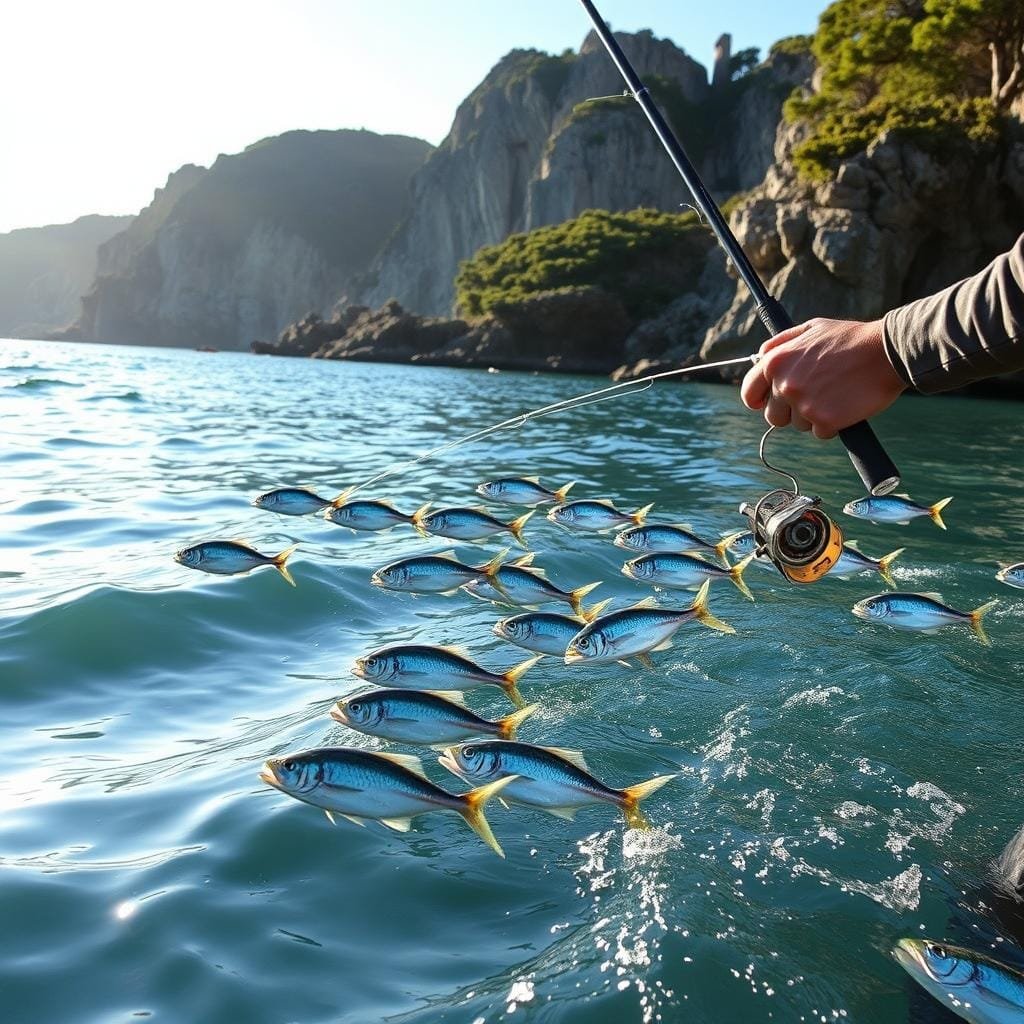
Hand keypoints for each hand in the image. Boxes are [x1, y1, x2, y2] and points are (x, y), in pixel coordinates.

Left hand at [740, 318, 906, 438]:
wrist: (888, 352)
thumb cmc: (851, 339)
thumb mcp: (810, 329)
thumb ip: (781, 343)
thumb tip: (760, 356)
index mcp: (775, 362)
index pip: (749, 392)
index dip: (757, 401)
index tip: (765, 404)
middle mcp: (784, 384)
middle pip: (774, 416)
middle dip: (790, 412)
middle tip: (814, 398)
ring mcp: (803, 405)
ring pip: (798, 425)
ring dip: (814, 416)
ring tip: (835, 394)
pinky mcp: (824, 421)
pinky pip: (821, 433)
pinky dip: (833, 424)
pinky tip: (846, 405)